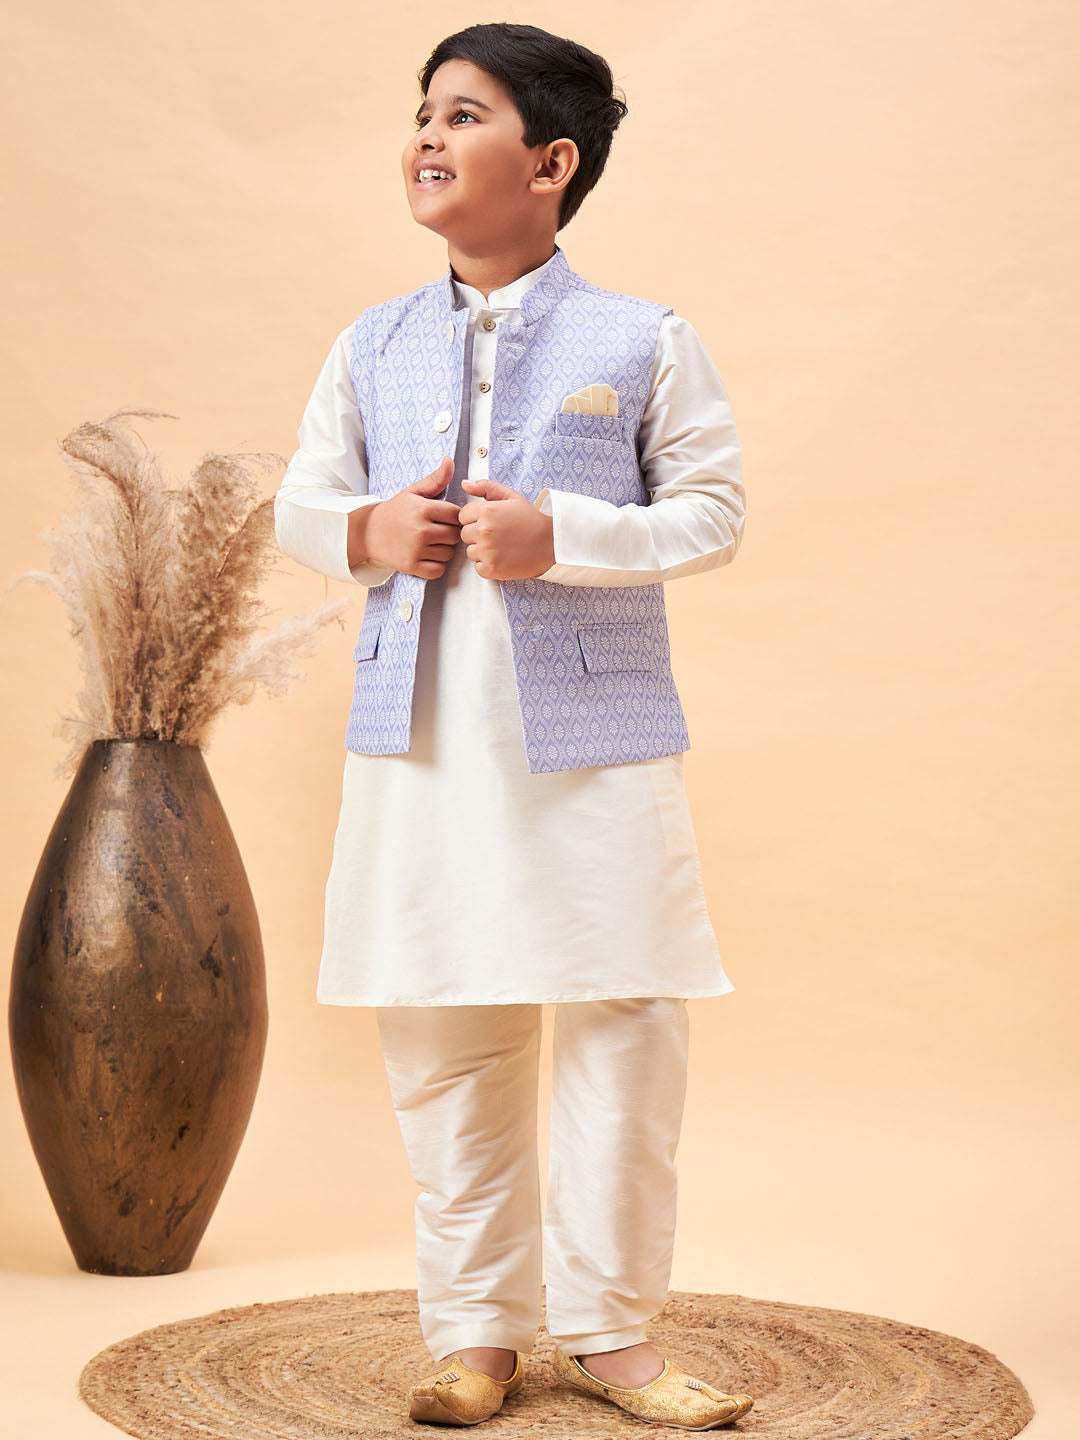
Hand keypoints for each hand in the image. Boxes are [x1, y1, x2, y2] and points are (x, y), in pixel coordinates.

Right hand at [359, 456, 460, 577]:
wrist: (368, 532)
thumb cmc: (395, 511)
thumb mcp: (414, 492)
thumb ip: (435, 479)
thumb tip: (449, 460)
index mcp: (423, 509)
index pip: (457, 515)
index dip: (453, 517)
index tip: (442, 517)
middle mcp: (421, 530)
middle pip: (455, 535)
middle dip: (449, 533)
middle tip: (436, 530)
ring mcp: (416, 549)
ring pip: (448, 553)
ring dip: (443, 550)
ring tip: (430, 542)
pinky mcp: (411, 566)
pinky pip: (438, 570)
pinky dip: (435, 566)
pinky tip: (426, 556)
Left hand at [458, 477, 555, 579]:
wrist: (551, 543)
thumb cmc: (531, 519)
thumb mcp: (511, 497)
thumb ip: (486, 487)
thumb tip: (464, 484)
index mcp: (486, 511)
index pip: (463, 516)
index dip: (475, 519)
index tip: (491, 522)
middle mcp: (484, 531)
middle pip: (465, 534)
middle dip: (478, 535)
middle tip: (498, 535)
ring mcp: (487, 551)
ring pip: (471, 552)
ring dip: (482, 551)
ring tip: (502, 547)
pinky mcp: (492, 568)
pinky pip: (478, 568)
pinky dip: (488, 566)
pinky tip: (503, 559)